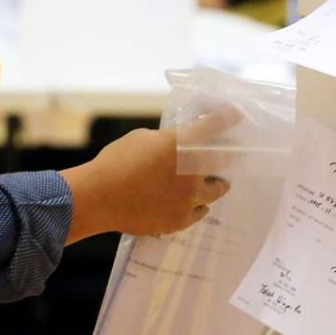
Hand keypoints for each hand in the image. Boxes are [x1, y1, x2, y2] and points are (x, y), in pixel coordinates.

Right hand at [61, 112, 235, 240]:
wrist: (98, 197)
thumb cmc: (116, 161)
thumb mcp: (143, 138)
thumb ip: (167, 140)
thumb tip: (176, 145)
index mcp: (183, 144)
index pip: (215, 125)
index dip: (228, 118)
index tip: (237, 115)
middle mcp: (193, 170)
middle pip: (225, 160)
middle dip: (230, 155)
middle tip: (233, 154)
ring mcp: (189, 197)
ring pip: (216, 190)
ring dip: (217, 184)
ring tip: (217, 183)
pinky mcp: (180, 219)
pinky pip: (200, 212)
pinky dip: (199, 206)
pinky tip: (198, 204)